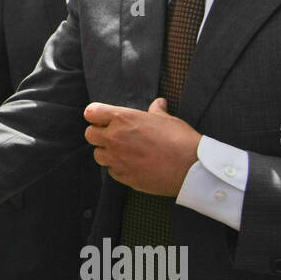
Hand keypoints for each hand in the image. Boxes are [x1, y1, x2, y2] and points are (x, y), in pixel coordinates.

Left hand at [84, 98, 200, 195]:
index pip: (91, 113)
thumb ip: (156, 111)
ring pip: (98, 155)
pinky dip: (118, 168)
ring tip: (124, 152)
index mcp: (122, 118)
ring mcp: (117, 159)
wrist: (191, 167)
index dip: (96, 115)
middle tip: (114, 136)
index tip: (103, 119)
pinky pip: (111, 171)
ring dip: (107, 153)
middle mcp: (114, 138)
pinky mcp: (123, 176)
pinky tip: (133, 165)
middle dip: (99, 134)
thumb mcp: (167, 119)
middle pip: (89, 134)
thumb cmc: (180, 139)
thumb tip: (159, 103)